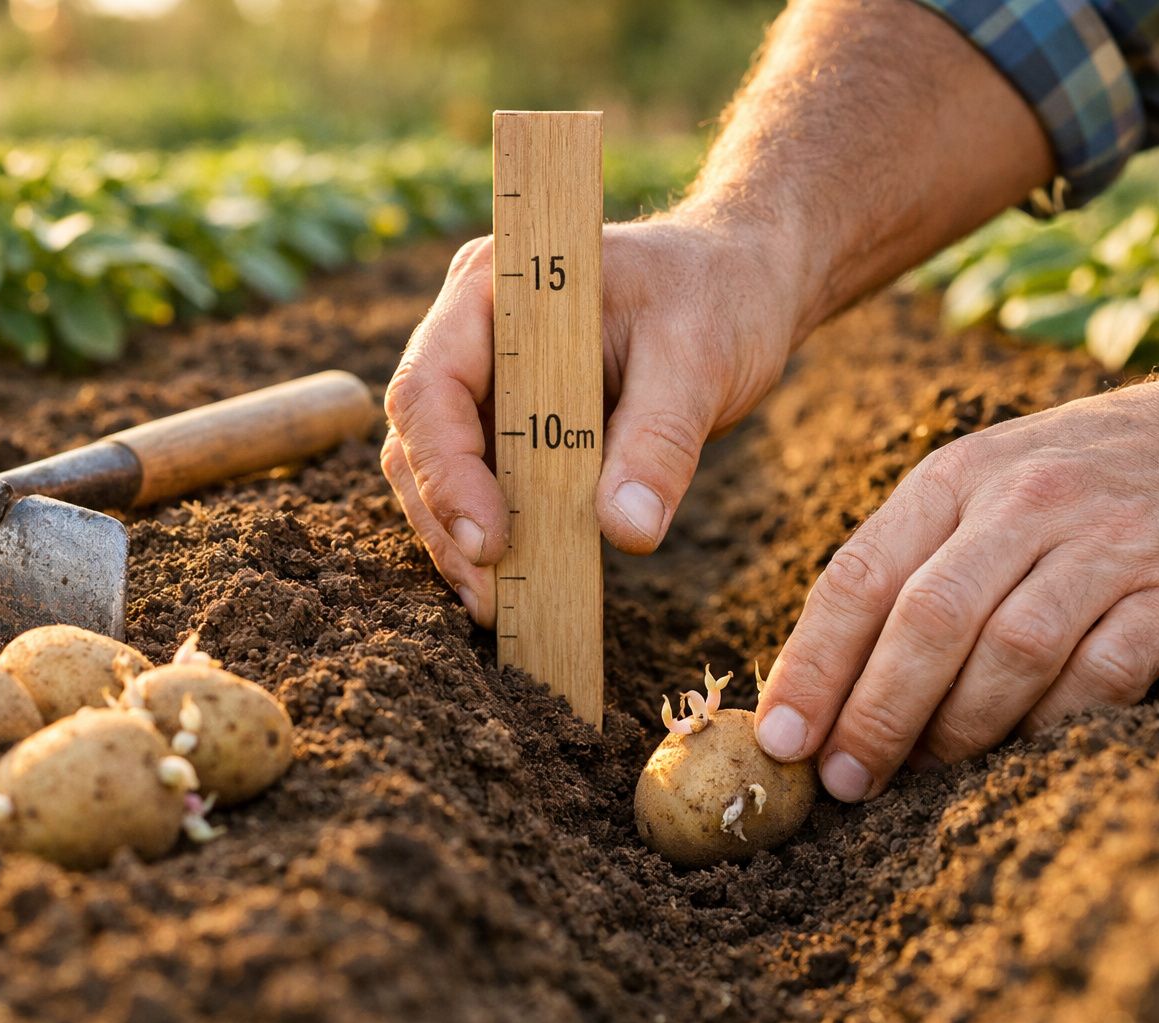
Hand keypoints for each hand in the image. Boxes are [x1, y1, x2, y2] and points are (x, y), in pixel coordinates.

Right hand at [382, 216, 800, 625]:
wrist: (739, 281)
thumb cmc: (716, 298)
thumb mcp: (700, 361)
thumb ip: (660, 442)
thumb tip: (628, 532)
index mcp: (497, 289)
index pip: (432, 385)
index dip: (447, 470)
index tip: (491, 541)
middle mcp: (472, 332)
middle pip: (419, 436)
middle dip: (445, 521)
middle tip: (490, 597)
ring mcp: (486, 378)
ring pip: (436, 469)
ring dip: (457, 539)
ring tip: (497, 606)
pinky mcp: (511, 421)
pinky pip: (481, 482)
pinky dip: (490, 534)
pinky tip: (513, 588)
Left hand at [755, 349, 1158, 801]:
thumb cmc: (1085, 474)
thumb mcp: (985, 481)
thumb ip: (909, 561)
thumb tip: (822, 674)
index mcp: (955, 476)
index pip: (859, 576)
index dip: (812, 664)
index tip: (779, 735)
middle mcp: (1025, 501)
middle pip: (926, 621)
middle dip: (874, 713)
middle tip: (844, 778)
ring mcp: (1107, 541)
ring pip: (1008, 652)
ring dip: (957, 729)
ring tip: (924, 772)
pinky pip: (1101, 675)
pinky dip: (1052, 724)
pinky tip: (1022, 748)